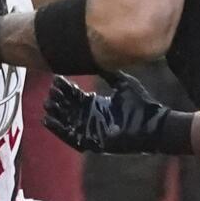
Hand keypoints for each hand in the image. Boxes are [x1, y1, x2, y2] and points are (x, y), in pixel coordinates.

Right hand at [42, 71, 179, 154]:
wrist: (153, 125)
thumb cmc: (141, 105)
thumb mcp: (123, 84)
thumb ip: (110, 74)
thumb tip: (98, 58)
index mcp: (97, 105)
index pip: (75, 95)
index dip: (65, 88)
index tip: (56, 78)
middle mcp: (90, 117)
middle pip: (68, 107)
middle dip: (57, 99)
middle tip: (49, 90)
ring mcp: (90, 130)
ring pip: (66, 121)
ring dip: (55, 113)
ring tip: (45, 104)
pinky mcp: (91, 142)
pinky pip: (70, 137)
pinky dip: (58, 130)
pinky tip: (47, 121)